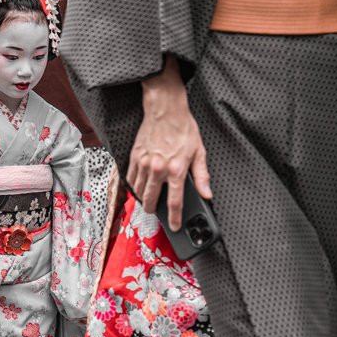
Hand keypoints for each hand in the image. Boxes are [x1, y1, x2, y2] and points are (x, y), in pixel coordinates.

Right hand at [127, 57, 211, 231]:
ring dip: (143, 198)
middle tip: (156, 212)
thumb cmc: (183, 128)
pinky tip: (138, 187)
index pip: (175, 202)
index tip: (174, 226)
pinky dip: (133, 185)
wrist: (165, 110)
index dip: (174, 218)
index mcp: (176, 170)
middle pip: (151, 200)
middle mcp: (158, 169)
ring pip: (139, 191)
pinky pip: (130, 178)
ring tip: (148, 200)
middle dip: (153, 210)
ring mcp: (144, 163)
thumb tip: (207, 193)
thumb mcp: (199, 152)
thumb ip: (202, 176)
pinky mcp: (135, 157)